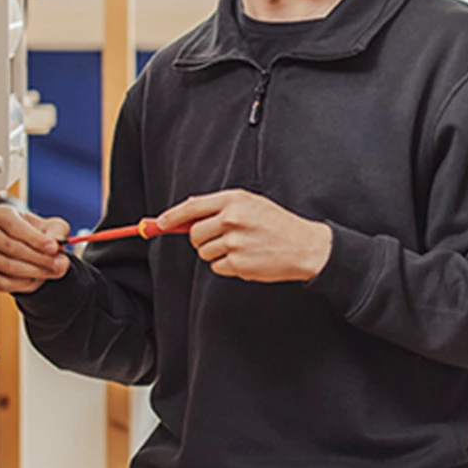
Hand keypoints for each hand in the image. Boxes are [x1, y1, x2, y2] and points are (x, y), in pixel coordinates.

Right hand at [0, 203, 69, 294]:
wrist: (30, 250)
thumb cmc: (40, 234)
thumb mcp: (54, 227)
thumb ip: (57, 232)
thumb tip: (56, 243)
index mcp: (0, 213)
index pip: (14, 225)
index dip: (34, 238)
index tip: (54, 248)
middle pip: (10, 246)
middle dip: (39, 258)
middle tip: (60, 264)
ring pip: (7, 266)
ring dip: (34, 272)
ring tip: (53, 272)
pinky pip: (0, 283)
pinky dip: (21, 284)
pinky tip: (35, 280)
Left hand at [158, 190, 333, 283]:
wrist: (306, 246)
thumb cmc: (278, 224)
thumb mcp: (253, 204)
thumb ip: (222, 207)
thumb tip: (187, 215)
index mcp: (235, 200)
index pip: (193, 207)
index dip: (173, 216)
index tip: (161, 223)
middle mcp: (232, 219)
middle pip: (195, 234)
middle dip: (202, 239)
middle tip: (221, 239)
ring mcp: (235, 242)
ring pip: (204, 252)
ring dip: (217, 253)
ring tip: (241, 248)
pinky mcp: (239, 263)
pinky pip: (217, 267)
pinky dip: (227, 266)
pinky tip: (246, 258)